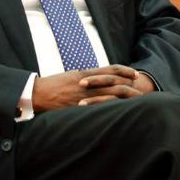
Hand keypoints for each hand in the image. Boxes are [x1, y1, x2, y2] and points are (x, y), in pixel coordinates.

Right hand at [32, 65, 150, 110]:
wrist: (37, 92)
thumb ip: (86, 77)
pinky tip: (119, 110)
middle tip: (141, 89)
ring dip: (123, 97)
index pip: (110, 69)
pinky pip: (98, 104)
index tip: (135, 74)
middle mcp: (88, 82)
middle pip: (114, 81)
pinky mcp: (79, 104)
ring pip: (109, 93)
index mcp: (86, 73)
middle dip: (129, 85)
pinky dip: (110, 106)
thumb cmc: (53, 84)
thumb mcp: (72, 76)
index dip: (124, 70)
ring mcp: (84, 93)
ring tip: (135, 101)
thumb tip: (96, 79)